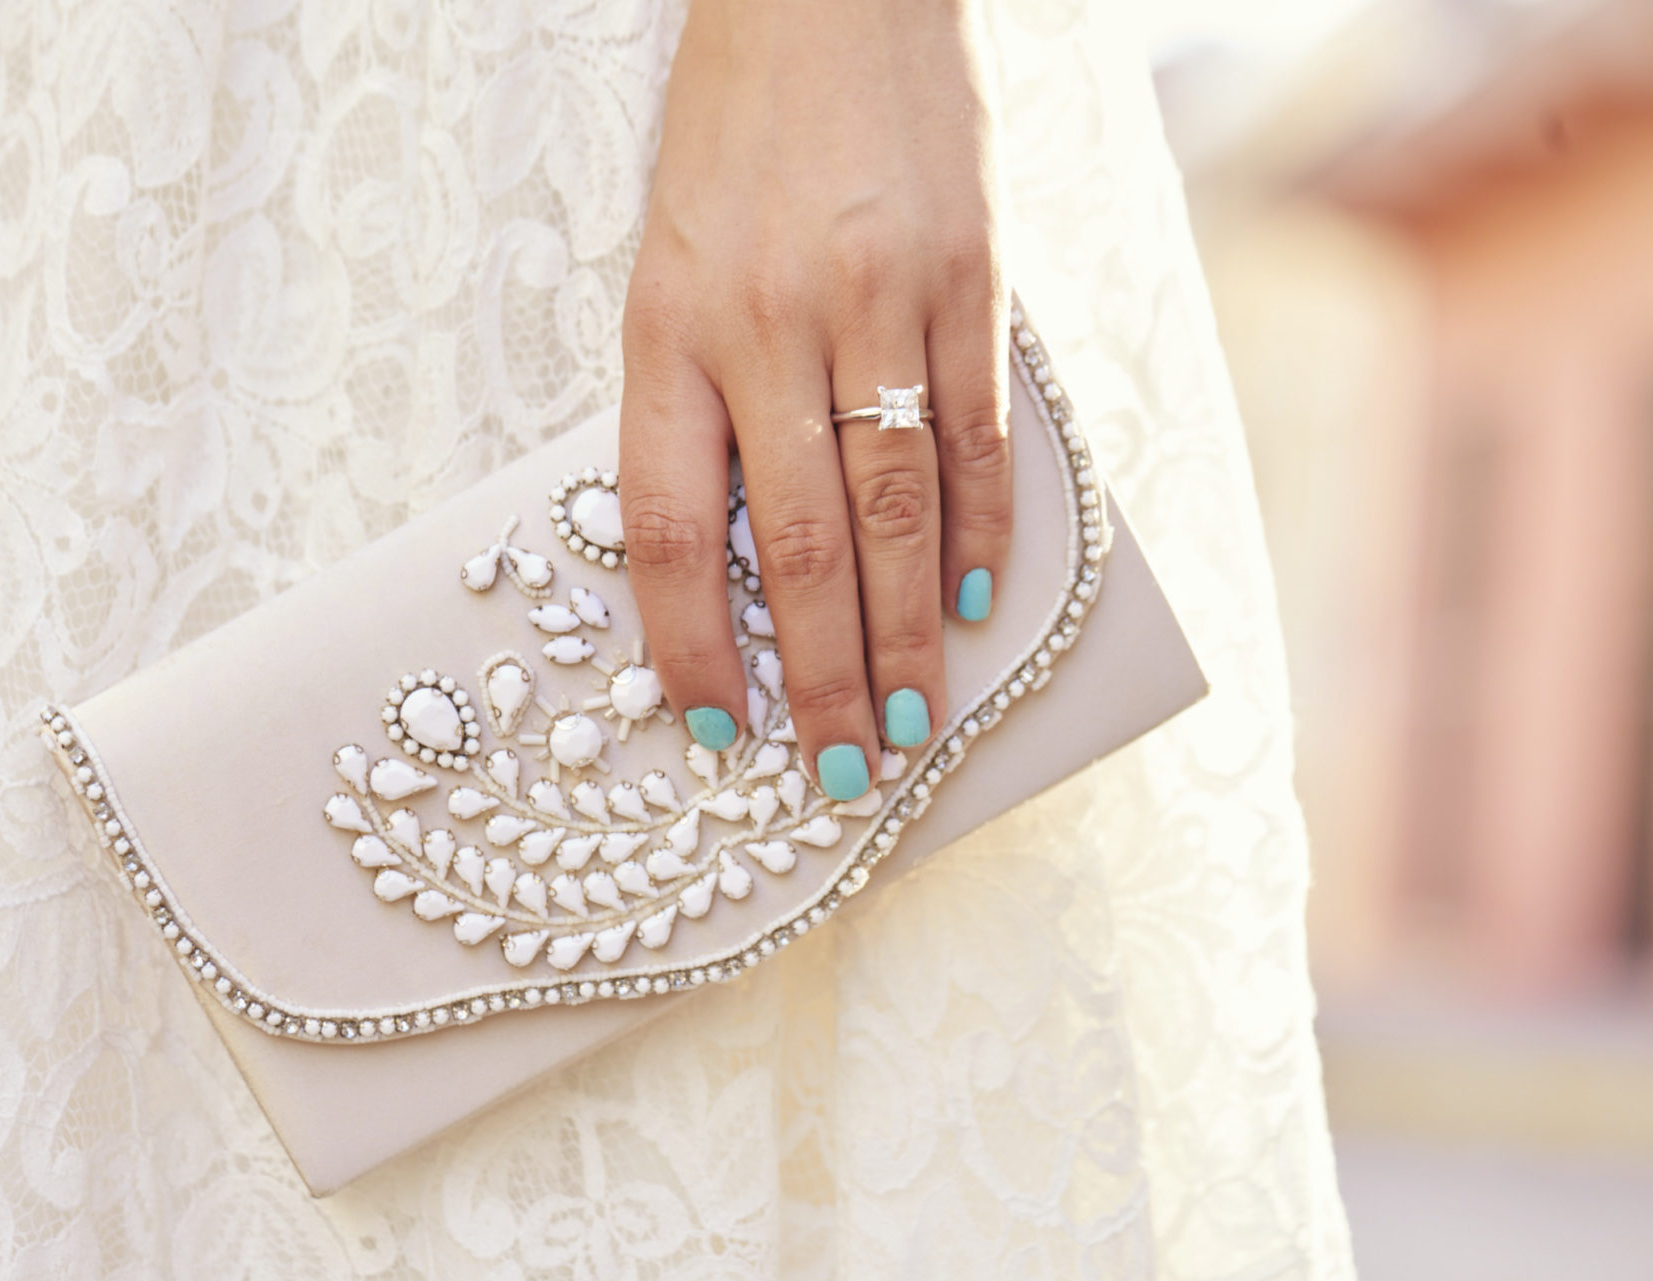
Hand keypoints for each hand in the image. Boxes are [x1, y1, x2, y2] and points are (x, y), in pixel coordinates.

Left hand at [619, 0, 1009, 801]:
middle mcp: (768, 326)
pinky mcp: (970, 276)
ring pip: (895, 510)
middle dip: (823, 679)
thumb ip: (696, 396)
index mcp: (669, 327)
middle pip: (796, 546)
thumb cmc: (738, 135)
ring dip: (907, 635)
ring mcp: (878, 304)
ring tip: (917, 723)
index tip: (717, 723)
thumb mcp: (671, 259)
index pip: (668, 528)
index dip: (691, 643)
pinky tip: (979, 599)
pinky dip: (984, 528)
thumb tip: (737, 551)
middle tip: (845, 773)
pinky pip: (979, 434)